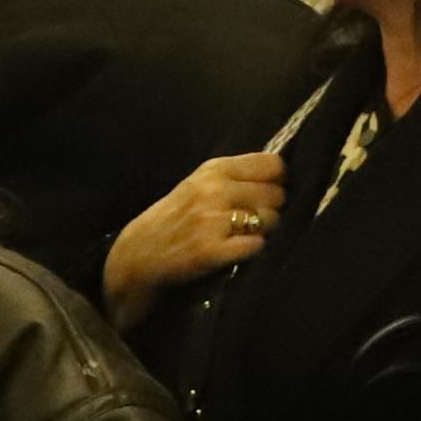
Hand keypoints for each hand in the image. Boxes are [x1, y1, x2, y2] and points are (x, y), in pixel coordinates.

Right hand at [104, 150, 287, 327]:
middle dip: (272, 209)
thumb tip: (282, 175)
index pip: (272, 165)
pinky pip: (256, 246)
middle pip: (276, 194)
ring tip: (243, 236)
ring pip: (271, 220)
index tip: (271, 191)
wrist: (138, 255)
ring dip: (264, 231)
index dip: (279, 180)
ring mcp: (212, 220)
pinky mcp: (212, 250)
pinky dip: (252, 251)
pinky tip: (237, 251)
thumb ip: (235, 176)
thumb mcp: (198, 184)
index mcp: (214, 169)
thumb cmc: (174, 218)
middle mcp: (214, 190)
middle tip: (254, 221)